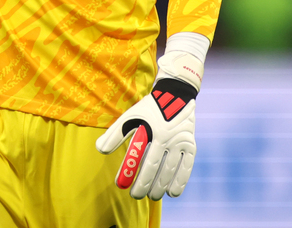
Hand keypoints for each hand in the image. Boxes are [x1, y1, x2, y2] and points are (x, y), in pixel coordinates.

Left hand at [95, 52, 201, 199]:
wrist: (176, 94)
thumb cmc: (149, 108)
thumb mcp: (131, 116)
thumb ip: (115, 133)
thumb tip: (100, 150)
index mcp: (155, 132)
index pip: (143, 160)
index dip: (134, 175)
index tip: (124, 187)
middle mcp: (170, 138)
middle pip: (158, 168)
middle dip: (146, 185)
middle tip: (136, 195)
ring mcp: (182, 142)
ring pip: (171, 170)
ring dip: (161, 186)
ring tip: (152, 196)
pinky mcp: (191, 145)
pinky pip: (187, 167)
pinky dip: (180, 181)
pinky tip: (172, 193)